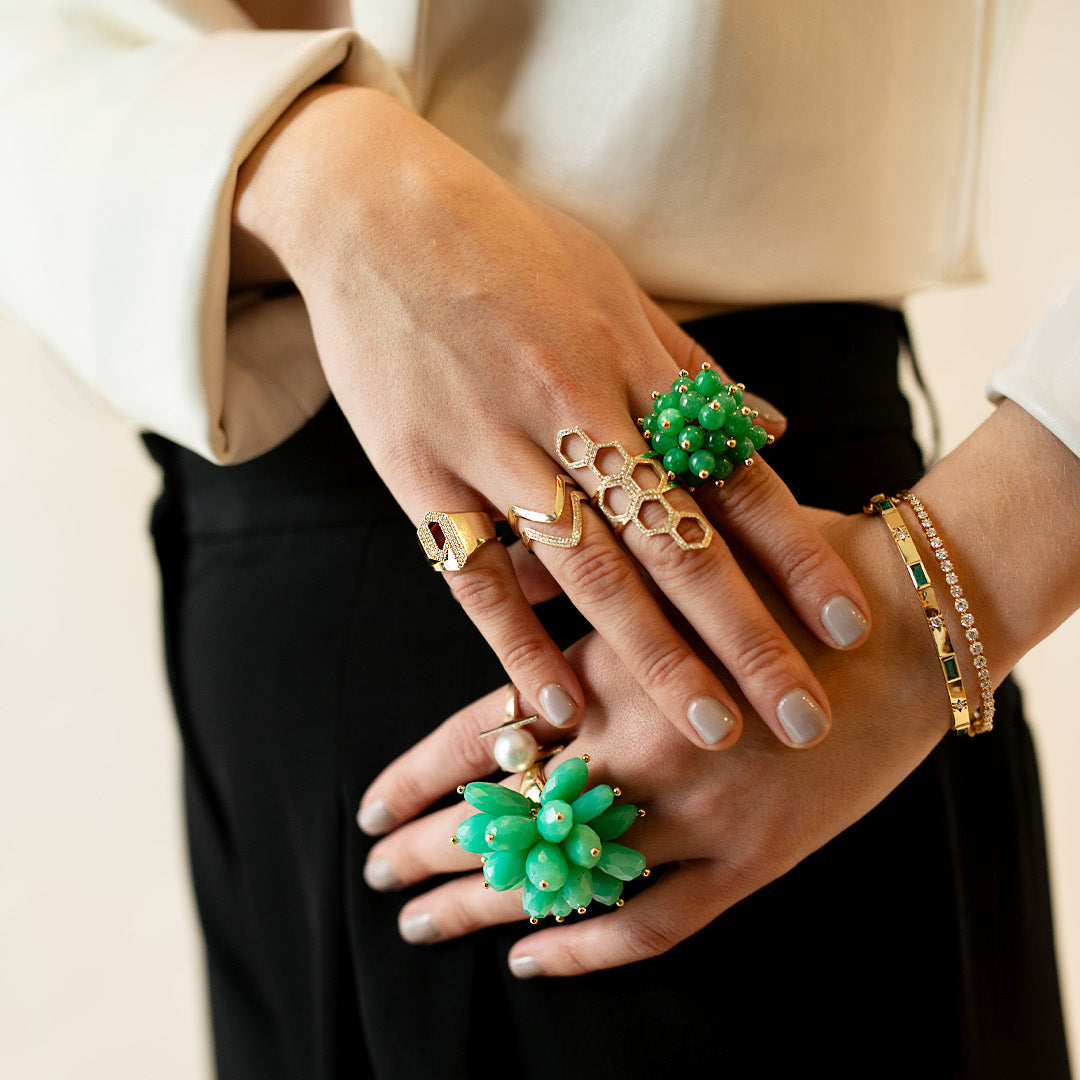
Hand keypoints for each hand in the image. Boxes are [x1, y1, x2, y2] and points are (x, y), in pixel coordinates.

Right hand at [232, 85, 870, 750]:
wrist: (374, 213)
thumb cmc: (506, 246)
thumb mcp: (613, 286)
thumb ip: (689, 368)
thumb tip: (770, 428)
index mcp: (631, 364)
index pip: (730, 476)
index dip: (793, 553)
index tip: (844, 624)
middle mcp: (574, 410)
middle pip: (675, 542)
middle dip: (744, 635)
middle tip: (800, 716)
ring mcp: (494, 445)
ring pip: (588, 569)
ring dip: (652, 657)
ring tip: (706, 730)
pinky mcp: (420, 473)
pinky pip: (477, 571)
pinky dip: (517, 640)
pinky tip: (558, 705)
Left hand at [358, 508, 951, 974]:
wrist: (909, 622)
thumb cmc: (785, 570)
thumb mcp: (672, 548)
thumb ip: (569, 567)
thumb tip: (483, 571)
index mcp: (614, 669)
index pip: (481, 738)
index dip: (416, 780)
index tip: (369, 811)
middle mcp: (645, 748)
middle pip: (508, 819)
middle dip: (430, 854)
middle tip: (379, 875)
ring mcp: (700, 814)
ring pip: (567, 881)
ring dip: (483, 910)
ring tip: (423, 924)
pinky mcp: (754, 860)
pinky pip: (654, 925)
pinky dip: (588, 952)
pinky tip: (531, 962)